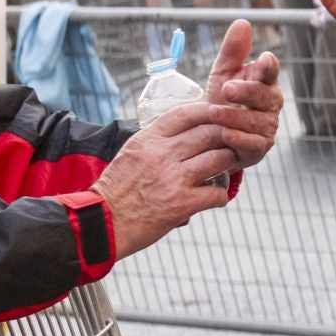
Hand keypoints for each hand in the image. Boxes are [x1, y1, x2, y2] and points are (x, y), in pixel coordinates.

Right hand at [92, 101, 239, 258]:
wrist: (103, 223)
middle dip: (226, 136)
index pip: (186, 113)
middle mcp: (162, 155)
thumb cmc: (116, 190)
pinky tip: (216, 196)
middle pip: (209, 133)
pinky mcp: (182, 203)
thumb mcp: (131, 154)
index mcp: (148, 140)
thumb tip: (183, 133)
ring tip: (228, 166)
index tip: (219, 115)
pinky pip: (217, 193)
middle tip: (232, 142)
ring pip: (219, 159)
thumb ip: (156, 142)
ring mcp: (174, 178)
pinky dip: (221, 195)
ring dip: (229, 162)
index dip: (208, 111)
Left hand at [201, 18, 281, 169]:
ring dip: (235, 116)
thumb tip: (242, 22)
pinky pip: (253, 144)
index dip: (268, 66)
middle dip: (246, 92)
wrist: (210, 132)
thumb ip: (233, 50)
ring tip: (214, 112)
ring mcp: (267, 127)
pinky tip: (224, 134)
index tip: (263, 60)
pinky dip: (239, 139)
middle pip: (265, 96)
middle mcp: (270, 104)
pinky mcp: (258, 149)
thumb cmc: (223, 98)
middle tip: (226, 88)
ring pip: (258, 121)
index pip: (271, 70)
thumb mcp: (223, 72)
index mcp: (264, 81)